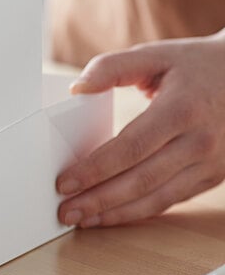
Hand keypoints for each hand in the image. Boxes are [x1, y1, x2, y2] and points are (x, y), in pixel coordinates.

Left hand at [56, 29, 224, 227]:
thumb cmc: (195, 65)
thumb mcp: (154, 55)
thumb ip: (111, 67)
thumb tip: (77, 88)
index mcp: (182, 109)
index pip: (130, 148)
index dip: (95, 169)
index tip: (64, 182)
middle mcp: (200, 142)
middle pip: (141, 181)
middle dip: (98, 200)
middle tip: (66, 210)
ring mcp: (210, 164)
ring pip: (157, 199)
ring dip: (116, 214)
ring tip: (82, 219)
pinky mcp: (212, 176)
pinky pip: (171, 200)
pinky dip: (139, 211)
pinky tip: (113, 214)